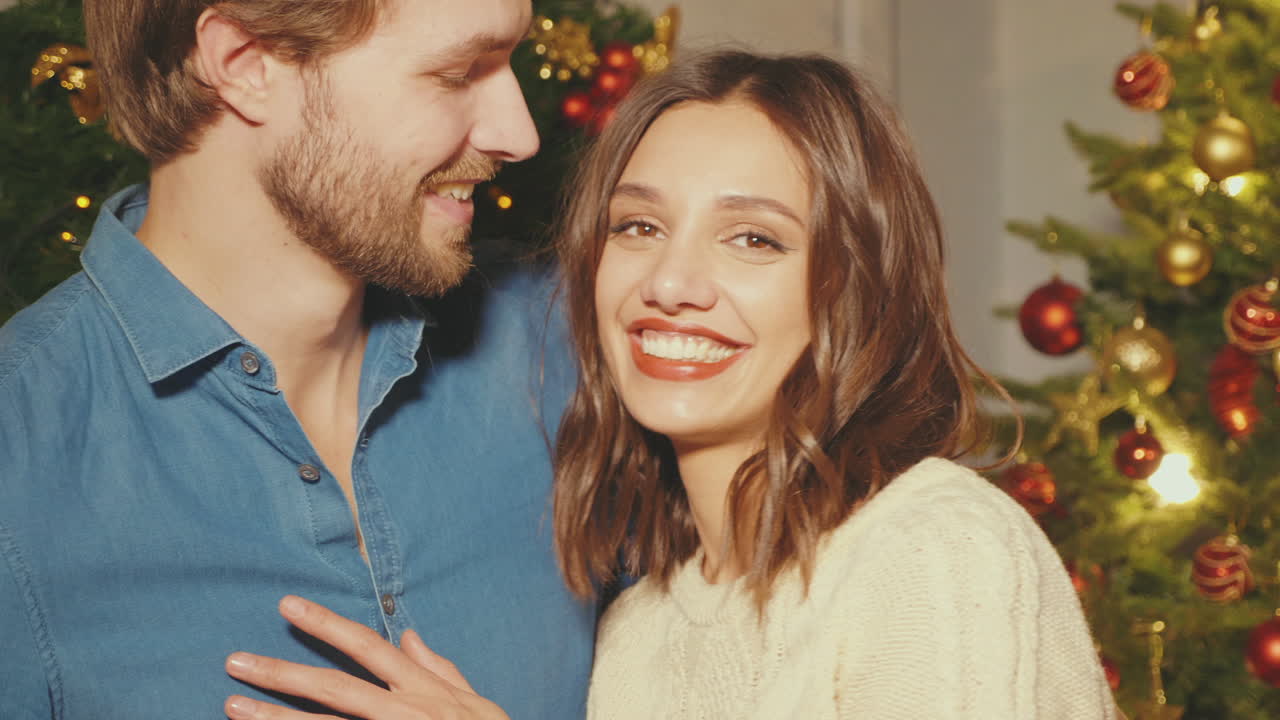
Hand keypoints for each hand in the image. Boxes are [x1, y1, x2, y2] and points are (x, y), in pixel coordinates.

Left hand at [224, 595, 508, 719]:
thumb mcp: (476, 703)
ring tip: (233, 705)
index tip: (288, 606)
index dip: (326, 624)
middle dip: (281, 673)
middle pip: (331, 688)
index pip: (367, 646)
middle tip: (235, 661)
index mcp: (421, 689)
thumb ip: (440, 668)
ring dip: (273, 719)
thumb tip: (409, 635)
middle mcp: (401, 712)